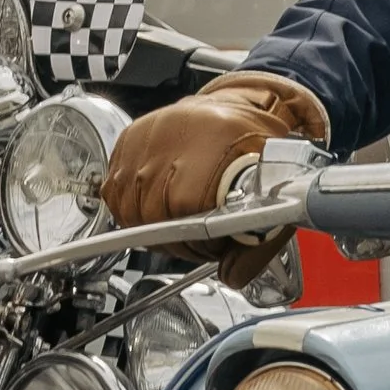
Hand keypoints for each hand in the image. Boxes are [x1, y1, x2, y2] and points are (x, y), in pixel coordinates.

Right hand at [99, 72, 329, 265]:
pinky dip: (134, 212)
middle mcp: (174, 131)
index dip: (199, 238)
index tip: (214, 245)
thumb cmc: (252, 149)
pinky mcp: (125, 141)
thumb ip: (258, 241)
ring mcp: (145, 135)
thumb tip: (232, 275)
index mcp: (217, 138)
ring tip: (182, 223)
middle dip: (179, 238)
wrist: (230, 113)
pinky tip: (159, 209)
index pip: (186, 202)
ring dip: (154, 228)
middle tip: (201, 238)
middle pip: (155, 210)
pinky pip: (116, 195)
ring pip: (132, 208)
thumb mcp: (274, 188)